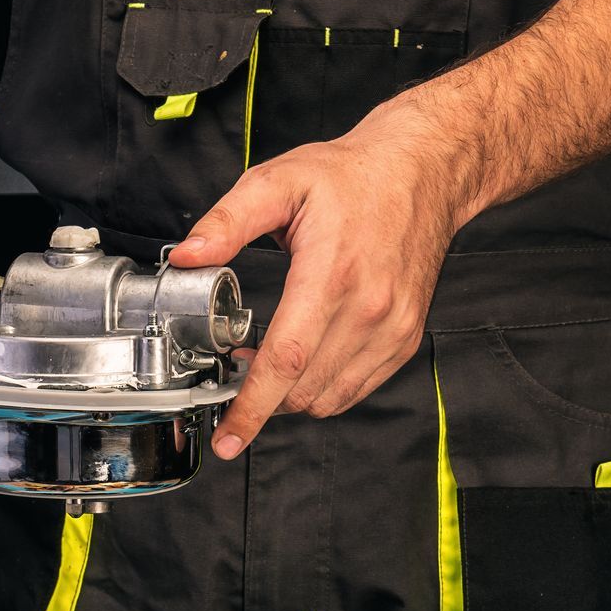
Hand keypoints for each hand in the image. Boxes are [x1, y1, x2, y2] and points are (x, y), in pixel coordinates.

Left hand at [168, 94, 478, 458]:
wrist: (422, 172)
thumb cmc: (352, 177)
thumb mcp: (278, 181)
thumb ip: (227, 221)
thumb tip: (187, 256)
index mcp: (331, 274)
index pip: (285, 361)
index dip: (252, 406)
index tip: (227, 438)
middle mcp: (369, 309)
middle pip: (304, 390)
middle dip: (261, 397)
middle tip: (235, 368)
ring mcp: (392, 328)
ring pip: (330, 399)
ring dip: (292, 396)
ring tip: (270, 362)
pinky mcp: (405, 338)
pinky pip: (356, 389)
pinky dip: (323, 389)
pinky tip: (306, 360)